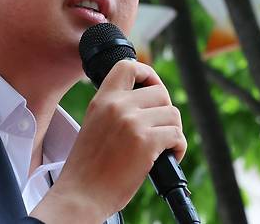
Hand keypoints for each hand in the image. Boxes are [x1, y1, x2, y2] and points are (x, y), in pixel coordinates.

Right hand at [30, 60, 185, 222]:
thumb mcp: (94, 124)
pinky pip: (177, 135)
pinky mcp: (146, 142)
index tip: (153, 88)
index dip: (148, 73)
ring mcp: (132, 122)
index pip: (128, 66)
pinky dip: (178, 148)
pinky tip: (168, 158)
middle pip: (160, 93)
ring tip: (163, 147)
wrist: (81, 194)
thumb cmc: (88, 167)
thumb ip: (115, 110)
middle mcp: (117, 106)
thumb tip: (148, 103)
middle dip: (165, 112)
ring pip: (173, 114)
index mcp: (101, 100)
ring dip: (173, 131)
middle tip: (159, 130)